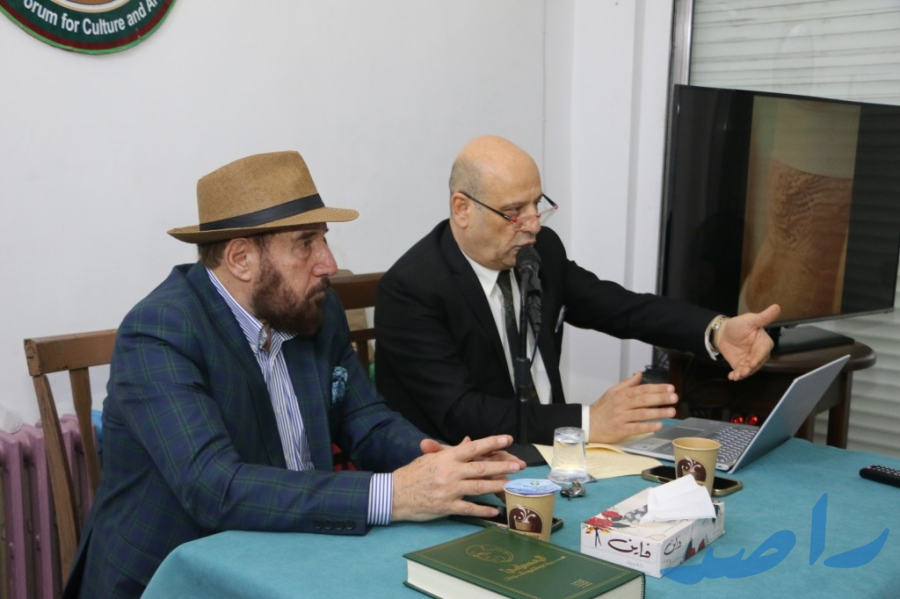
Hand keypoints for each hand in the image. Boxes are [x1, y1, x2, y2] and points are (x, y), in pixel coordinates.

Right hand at [391, 435, 525, 521]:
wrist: (395, 494)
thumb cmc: (413, 474)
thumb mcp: (431, 458)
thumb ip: (451, 451)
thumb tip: (468, 442)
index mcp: (446, 457)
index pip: (474, 447)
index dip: (492, 443)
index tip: (508, 439)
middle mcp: (450, 472)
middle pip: (481, 468)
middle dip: (502, 466)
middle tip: (519, 464)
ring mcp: (449, 490)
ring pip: (479, 487)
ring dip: (497, 486)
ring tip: (512, 484)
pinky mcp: (447, 507)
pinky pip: (469, 508)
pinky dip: (483, 510)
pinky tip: (495, 511)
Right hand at [587, 372, 677, 443]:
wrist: (587, 424)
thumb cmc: (601, 409)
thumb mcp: (612, 392)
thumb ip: (627, 383)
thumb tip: (639, 374)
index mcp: (621, 394)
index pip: (642, 389)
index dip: (657, 388)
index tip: (670, 388)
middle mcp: (621, 405)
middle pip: (644, 400)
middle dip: (660, 398)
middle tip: (674, 397)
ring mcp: (621, 417)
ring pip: (642, 413)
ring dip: (658, 412)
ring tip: (672, 411)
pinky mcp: (620, 430)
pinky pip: (636, 427)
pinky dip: (648, 426)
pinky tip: (659, 425)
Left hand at [717, 304, 780, 380]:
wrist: (722, 332)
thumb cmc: (739, 325)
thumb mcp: (750, 320)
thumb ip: (763, 317)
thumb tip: (777, 307)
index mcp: (763, 342)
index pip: (763, 351)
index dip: (758, 358)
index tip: (752, 363)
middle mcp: (758, 353)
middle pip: (758, 363)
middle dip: (751, 368)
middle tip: (744, 371)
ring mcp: (749, 360)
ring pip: (750, 369)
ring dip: (744, 373)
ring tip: (737, 375)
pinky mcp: (740, 365)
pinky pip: (740, 371)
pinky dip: (736, 375)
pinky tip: (732, 377)